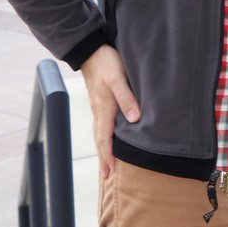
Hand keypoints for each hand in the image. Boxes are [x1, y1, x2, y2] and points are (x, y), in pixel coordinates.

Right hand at [79, 44, 139, 178]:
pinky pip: (102, 124)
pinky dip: (104, 136)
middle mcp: (99, 111)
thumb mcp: (118, 78)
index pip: (105, 138)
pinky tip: (110, 137)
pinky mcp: (101, 100)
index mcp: (103, 109)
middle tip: (106, 177)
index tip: (110, 172)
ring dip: (103, 149)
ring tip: (108, 162)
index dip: (108, 155)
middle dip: (104, 158)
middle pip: (100, 140)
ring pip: (100, 133)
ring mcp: (98, 106)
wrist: (92, 49)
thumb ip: (127, 98)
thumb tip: (135, 119)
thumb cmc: (106, 62)